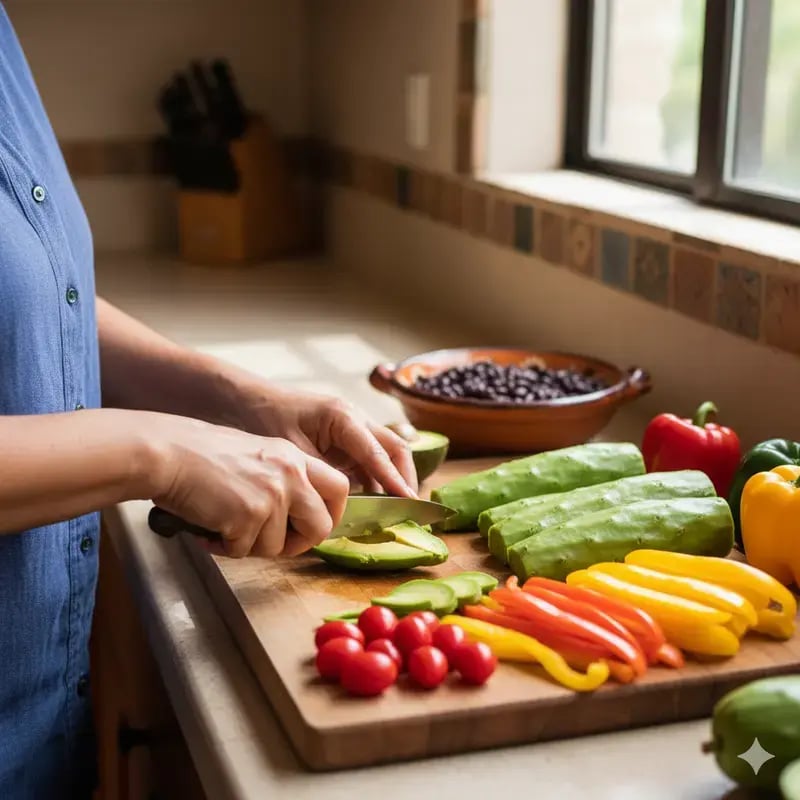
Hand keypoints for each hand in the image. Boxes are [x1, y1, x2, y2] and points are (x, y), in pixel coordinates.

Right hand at [147, 415, 349, 557]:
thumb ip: (282, 480)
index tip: (312, 526)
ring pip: (279, 546)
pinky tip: (211, 529)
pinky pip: (245, 550)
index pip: (340, 487)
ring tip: (226, 528)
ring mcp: (273, 494)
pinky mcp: (249, 515)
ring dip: (252, 546)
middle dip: (300, 543)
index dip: (331, 514)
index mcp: (295, 457)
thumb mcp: (257, 455)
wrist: (169, 453)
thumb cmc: (203, 455)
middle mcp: (291, 474)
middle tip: (277, 544)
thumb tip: (295, 518)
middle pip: (322, 525)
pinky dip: (226, 547)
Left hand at [238, 386, 417, 496]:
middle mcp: (353, 419)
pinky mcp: (341, 440)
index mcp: (343, 416)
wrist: (243, 400)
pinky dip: (372, 480)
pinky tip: (370, 503)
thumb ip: (321, 474)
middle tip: (410, 508)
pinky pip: (365, 461)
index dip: (395, 479)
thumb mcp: (292, 450)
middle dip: (404, 477)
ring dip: (390, 481)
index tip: (408, 501)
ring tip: (395, 511)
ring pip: (382, 455)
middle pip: (393, 448)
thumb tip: (345, 502)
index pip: (379, 451)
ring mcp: (350, 429)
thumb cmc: (264, 418)